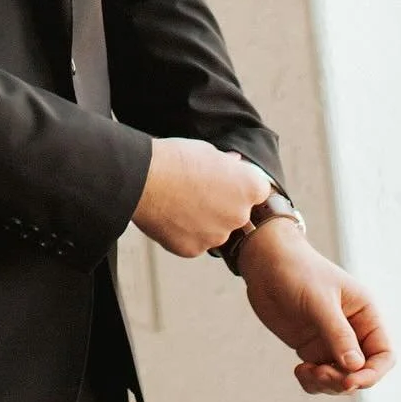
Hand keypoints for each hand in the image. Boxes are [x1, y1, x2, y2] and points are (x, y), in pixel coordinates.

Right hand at [131, 138, 270, 257]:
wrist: (143, 179)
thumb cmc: (175, 160)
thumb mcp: (208, 152)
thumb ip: (226, 165)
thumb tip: (234, 165)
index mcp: (250, 188)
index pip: (257, 191)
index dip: (239, 185)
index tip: (224, 181)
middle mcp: (239, 215)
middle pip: (236, 214)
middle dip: (222, 205)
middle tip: (197, 192)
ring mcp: (217, 236)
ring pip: (215, 230)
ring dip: (203, 221)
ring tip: (179, 203)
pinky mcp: (194, 249)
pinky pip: (195, 242)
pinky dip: (185, 233)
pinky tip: (170, 217)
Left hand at [236, 219, 393, 393]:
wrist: (265, 263)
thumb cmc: (297, 271)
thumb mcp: (319, 301)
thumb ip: (337, 334)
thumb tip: (355, 368)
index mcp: (365, 314)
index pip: (384, 354)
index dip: (372, 373)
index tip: (350, 381)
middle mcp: (353, 330)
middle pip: (363, 372)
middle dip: (344, 381)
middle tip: (320, 375)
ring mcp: (332, 340)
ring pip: (341, 378)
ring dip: (327, 384)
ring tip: (306, 372)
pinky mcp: (311, 347)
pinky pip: (320, 376)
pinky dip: (312, 382)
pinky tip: (299, 371)